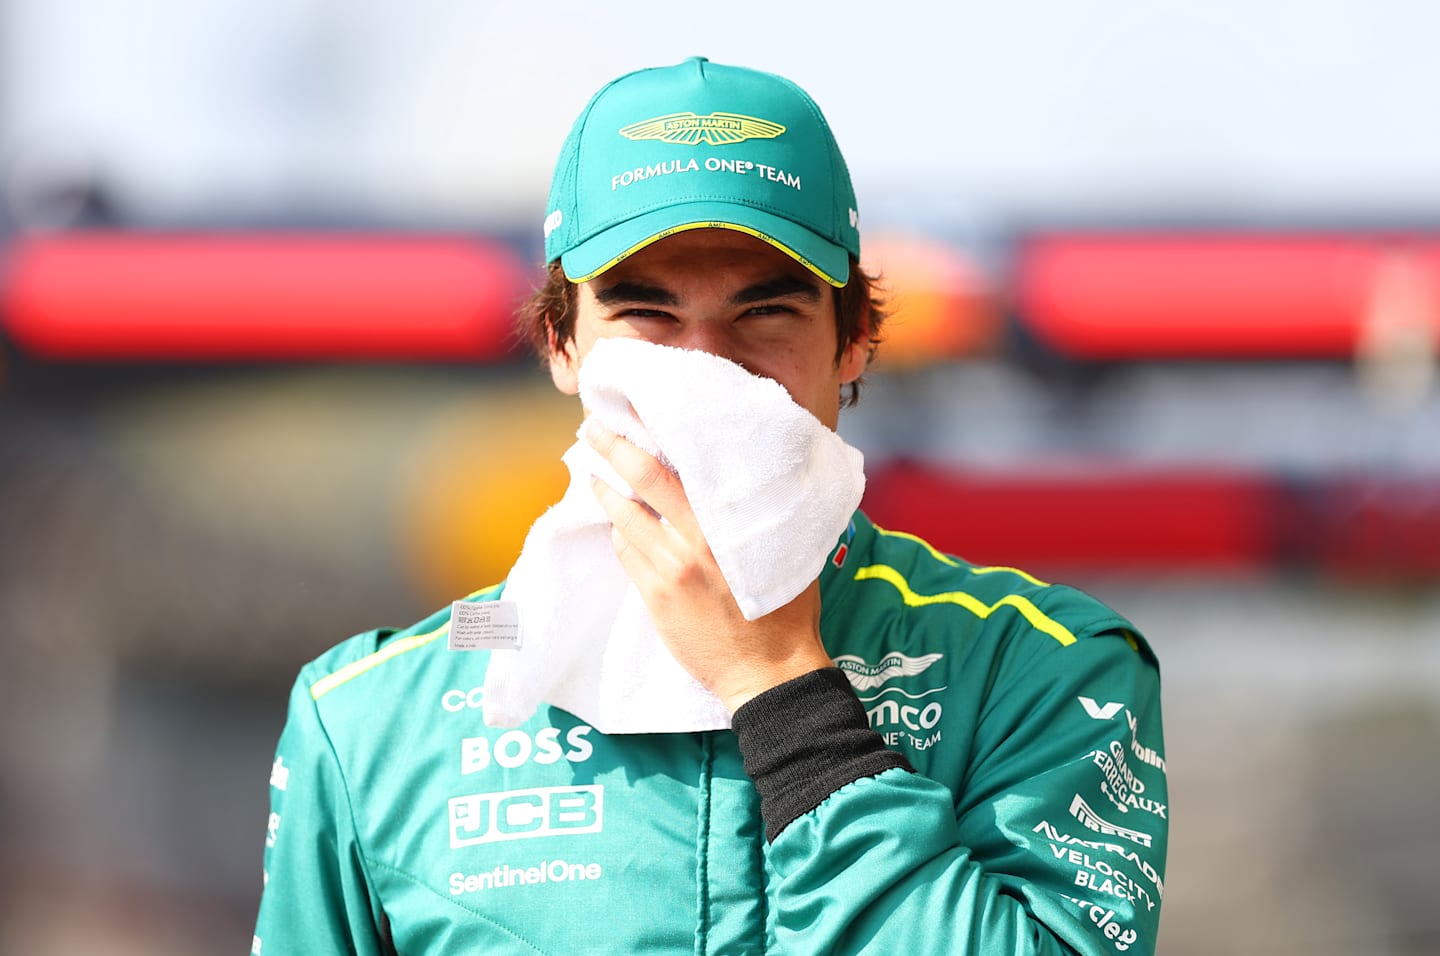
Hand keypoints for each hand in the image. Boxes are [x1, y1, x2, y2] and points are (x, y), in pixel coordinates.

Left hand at [585, 422, 832, 712]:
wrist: (768, 671)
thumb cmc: (786, 608)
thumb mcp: (784, 549)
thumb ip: (761, 512)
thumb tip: (748, 476)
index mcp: (724, 524)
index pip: (673, 469)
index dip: (645, 437)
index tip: (630, 412)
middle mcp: (692, 541)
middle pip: (640, 483)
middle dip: (611, 450)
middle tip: (593, 427)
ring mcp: (668, 570)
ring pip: (625, 519)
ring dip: (608, 493)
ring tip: (597, 476)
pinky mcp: (654, 597)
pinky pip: (627, 554)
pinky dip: (621, 534)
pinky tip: (621, 526)